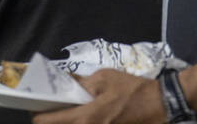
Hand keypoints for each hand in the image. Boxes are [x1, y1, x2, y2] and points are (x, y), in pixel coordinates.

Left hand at [32, 70, 161, 123]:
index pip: (48, 122)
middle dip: (49, 120)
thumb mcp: (104, 77)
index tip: (36, 105)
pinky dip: (78, 123)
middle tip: (50, 108)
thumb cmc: (132, 89)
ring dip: (64, 123)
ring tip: (66, 111)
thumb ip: (80, 82)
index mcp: (85, 117)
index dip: (37, 114)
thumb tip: (63, 81)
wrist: (159, 104)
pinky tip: (81, 116)